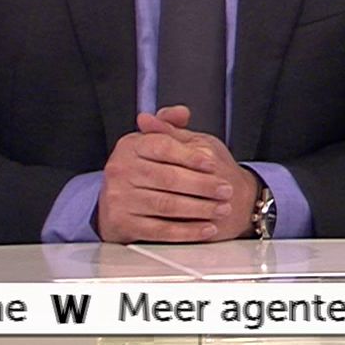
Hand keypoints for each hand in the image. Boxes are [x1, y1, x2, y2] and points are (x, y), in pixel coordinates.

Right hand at [97, 105, 255, 242]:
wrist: (120, 204)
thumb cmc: (149, 170)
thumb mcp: (157, 144)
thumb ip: (171, 128)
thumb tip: (180, 113)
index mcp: (130, 146)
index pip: (163, 147)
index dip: (191, 156)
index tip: (213, 164)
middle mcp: (120, 170)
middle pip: (168, 178)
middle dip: (203, 185)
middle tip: (226, 190)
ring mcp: (118, 198)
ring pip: (167, 204)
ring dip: (200, 208)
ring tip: (221, 208)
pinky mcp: (122, 224)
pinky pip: (160, 230)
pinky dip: (187, 231)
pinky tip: (206, 228)